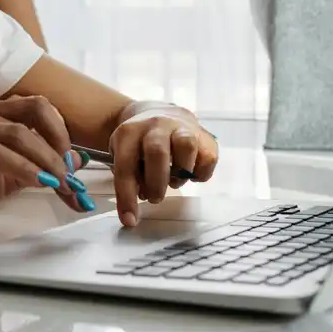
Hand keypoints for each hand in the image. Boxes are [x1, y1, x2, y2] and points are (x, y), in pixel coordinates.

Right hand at [0, 96, 86, 241]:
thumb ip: (31, 167)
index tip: (73, 165)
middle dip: (61, 144)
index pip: (36, 106)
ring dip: (47, 161)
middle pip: (34, 111)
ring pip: (18, 133)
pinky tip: (37, 183)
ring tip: (60, 185)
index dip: (62, 132)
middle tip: (71, 177)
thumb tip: (74, 163)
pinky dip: (23, 168)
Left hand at [110, 107, 218, 226]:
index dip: (127, 195)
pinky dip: (200, 173)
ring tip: (174, 181)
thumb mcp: (124, 154)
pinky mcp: (204, 135)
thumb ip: (128, 179)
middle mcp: (156, 125)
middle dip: (156, 183)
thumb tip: (131, 215)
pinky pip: (208, 157)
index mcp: (130, 131)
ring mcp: (182, 127)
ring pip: (186, 146)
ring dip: (180, 173)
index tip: (130, 219)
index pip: (126, 164)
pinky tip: (190, 174)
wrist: (159, 112)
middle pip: (157, 151)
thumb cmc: (140, 142)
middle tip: (154, 197)